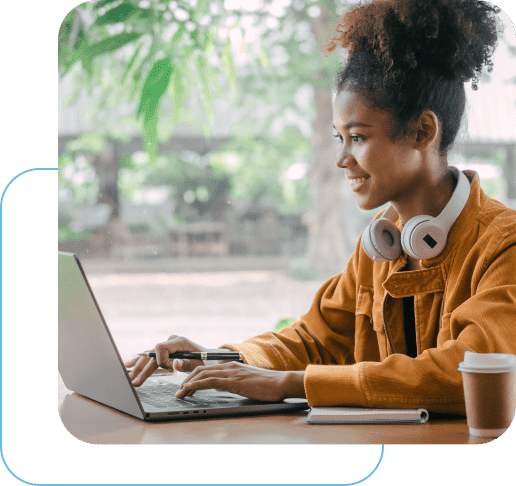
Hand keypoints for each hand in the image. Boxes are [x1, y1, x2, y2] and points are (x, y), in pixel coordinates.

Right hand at [124, 335, 230, 386]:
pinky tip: (128, 367)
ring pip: (149, 355)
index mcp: (179, 341)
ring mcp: (167, 345)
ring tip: (127, 377)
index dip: (161, 360)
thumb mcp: (198, 363)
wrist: (211, 356)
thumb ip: (186, 364)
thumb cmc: (206, 360)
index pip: (160, 348)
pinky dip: (140, 362)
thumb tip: (174, 364)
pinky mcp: (166, 351)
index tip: (169, 371)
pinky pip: (150, 356)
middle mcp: (171, 341)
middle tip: (134, 382)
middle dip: (142, 369)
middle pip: (152, 354)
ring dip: (138, 367)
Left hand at [175, 362, 305, 401]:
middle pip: (200, 370)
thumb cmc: (266, 385)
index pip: (206, 369)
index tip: (185, 386)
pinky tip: (189, 389)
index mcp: (231, 366)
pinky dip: (197, 385)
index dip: (193, 376)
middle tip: (179, 392)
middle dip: (186, 380)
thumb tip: (220, 387)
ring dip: (188, 384)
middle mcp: (228, 366)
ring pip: (202, 375)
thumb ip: (232, 382)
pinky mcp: (233, 380)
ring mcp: (231, 372)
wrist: (280, 382)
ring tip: (180, 394)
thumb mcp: (245, 382)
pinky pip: (210, 381)